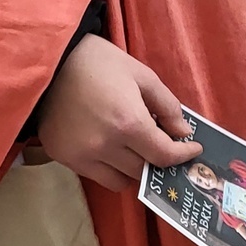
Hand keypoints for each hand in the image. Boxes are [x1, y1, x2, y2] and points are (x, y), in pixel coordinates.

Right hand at [36, 37, 201, 193]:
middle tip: (164, 145)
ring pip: (120, 181)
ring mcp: (82, 156)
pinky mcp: (64, 158)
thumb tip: (182, 133)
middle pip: (143, 171)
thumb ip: (168, 106)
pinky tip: (114, 149)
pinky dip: (111, 169)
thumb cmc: (101, 64)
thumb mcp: (143, 76)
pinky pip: (96, 176)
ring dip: (135, 170)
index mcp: (128, 123)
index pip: (163, 155)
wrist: (52, 64)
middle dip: (159, 160)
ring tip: (138, 150)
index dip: (183, 155)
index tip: (193, 149)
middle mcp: (105, 146)